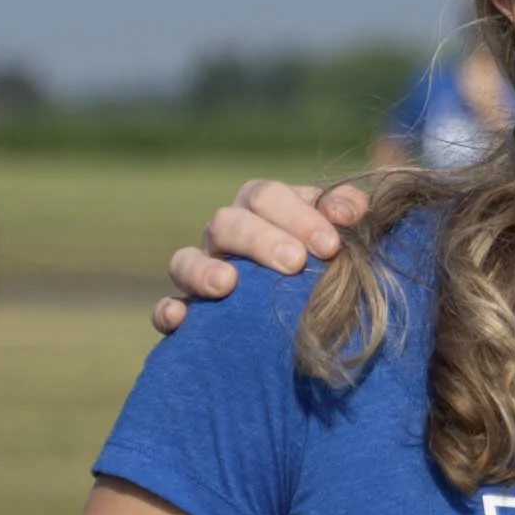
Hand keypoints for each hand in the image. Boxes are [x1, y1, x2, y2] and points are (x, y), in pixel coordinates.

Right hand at [153, 180, 366, 334]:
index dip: (297, 215)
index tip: (330, 244)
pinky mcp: (188, 310)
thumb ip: (347, 213)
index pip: (266, 195)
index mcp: (261, 209)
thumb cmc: (326, 258)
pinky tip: (180, 319)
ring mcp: (201, 270)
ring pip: (185, 259)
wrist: (312, 311)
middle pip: (227, 222)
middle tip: (295, 263)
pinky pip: (167, 306)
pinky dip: (168, 310)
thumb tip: (348, 213)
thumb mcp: (340, 231)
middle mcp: (226, 235)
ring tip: (228, 284)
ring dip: (203, 269)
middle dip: (260, 240)